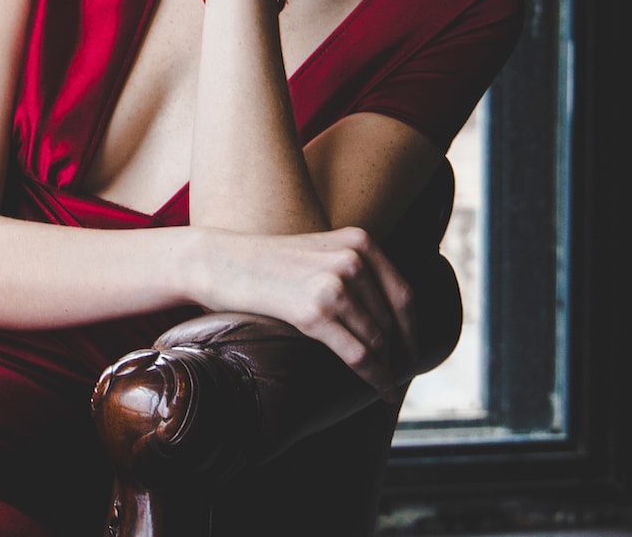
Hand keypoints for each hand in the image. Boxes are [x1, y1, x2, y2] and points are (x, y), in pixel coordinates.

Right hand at [201, 226, 417, 399]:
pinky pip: (358, 354)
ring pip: (378, 341)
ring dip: (387, 369)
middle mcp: (352, 259)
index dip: (412, 329)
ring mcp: (334, 284)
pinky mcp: (313, 311)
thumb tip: (387, 315)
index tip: (412, 351)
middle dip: (399, 352)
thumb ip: (352, 269)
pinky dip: (374, 377)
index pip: (403, 294)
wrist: (218, 261)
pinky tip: (379, 390)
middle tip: (399, 374)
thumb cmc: (265, 263)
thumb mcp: (319, 252)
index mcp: (359, 241)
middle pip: (392, 320)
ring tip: (387, 385)